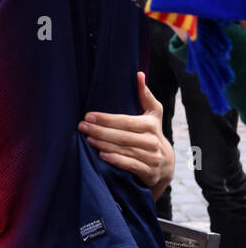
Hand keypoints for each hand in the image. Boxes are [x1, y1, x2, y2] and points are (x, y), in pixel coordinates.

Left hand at [80, 72, 173, 200]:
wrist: (165, 164)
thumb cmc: (151, 133)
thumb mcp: (152, 114)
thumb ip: (145, 95)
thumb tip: (138, 74)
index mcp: (151, 125)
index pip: (127, 121)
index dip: (107, 119)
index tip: (88, 115)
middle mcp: (153, 141)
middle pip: (123, 136)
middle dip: (101, 131)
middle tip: (82, 126)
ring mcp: (153, 158)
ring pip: (125, 150)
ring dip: (104, 144)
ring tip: (87, 138)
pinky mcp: (150, 172)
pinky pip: (131, 165)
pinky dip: (116, 160)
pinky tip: (102, 154)